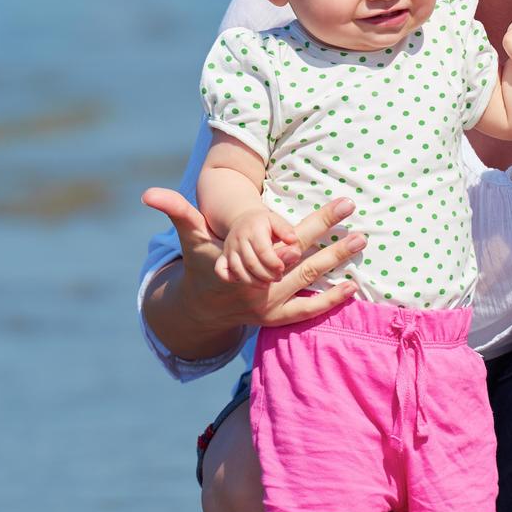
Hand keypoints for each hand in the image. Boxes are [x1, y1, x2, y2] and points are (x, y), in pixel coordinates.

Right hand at [140, 188, 366, 329]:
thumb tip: (148, 194)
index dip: (312, 224)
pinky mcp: (277, 318)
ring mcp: (271, 303)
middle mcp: (262, 284)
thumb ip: (176, 212)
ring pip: (310, 280)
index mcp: (247, 262)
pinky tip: (352, 287)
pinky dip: (330, 301)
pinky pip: (308, 311)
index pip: (285, 241)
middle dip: (331, 234)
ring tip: (362, 240)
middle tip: (354, 209)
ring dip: (337, 260)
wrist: (199, 307)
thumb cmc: (200, 262)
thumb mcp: (190, 237)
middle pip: (303, 257)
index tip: (338, 205)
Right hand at [216, 209, 299, 286]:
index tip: (282, 269)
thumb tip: (293, 240)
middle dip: (266, 274)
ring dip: (253, 281)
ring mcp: (229, 249)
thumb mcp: (277, 221)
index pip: (262, 250)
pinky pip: (221, 271)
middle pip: (251, 262)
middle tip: (278, 277)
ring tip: (267, 283)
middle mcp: (238, 239)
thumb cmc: (265, 224)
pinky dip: (233, 279)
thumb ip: (286, 231)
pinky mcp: (223, 257)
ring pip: (238, 269)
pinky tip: (247, 281)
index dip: (273, 263)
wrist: (244, 220)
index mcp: (253, 228)